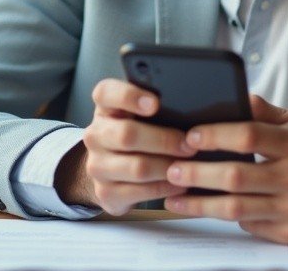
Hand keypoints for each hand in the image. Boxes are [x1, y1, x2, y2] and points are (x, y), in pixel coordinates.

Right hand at [58, 78, 195, 214]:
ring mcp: (97, 166)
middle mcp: (95, 135)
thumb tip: (192, 107)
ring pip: (137, 168)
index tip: (155, 104)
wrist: (110, 170)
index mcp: (104, 108)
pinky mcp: (106, 193)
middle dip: (164, 140)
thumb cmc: (135, 134)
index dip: (129, 96)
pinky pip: (140, 193)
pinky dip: (165, 188)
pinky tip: (180, 184)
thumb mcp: (138, 115)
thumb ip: (155, 106)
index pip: (106, 93)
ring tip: (189, 166)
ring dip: (167, 167)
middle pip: (127, 135)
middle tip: (190, 145)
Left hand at [162, 96, 287, 243]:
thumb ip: (263, 112)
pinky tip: (207, 208)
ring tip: (174, 197)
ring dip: (200, 203)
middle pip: (237, 176)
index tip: (189, 136)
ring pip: (237, 208)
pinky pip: (250, 225)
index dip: (215, 135)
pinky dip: (227, 216)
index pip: (249, 135)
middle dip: (197, 173)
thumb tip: (230, 95)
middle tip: (171, 168)